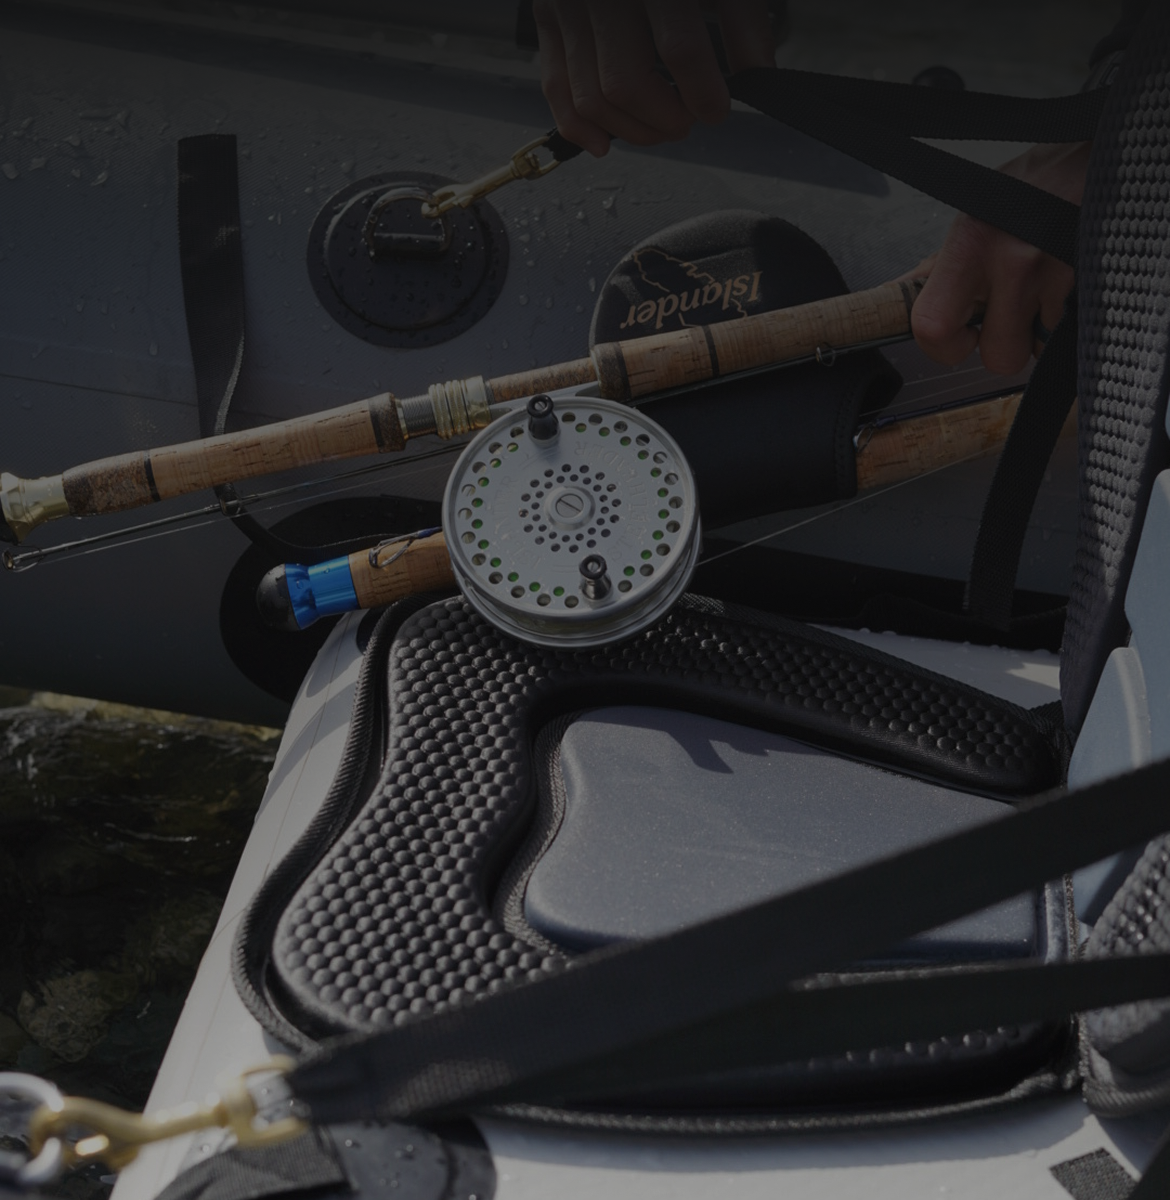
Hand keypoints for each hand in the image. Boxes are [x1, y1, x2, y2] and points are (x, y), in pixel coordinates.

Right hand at [534, 0, 776, 156]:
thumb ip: (743, 18)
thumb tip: (755, 73)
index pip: (678, 48)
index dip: (703, 92)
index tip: (717, 110)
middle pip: (626, 83)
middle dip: (663, 119)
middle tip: (687, 121)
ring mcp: (567, 5)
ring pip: (591, 97)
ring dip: (630, 130)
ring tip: (659, 128)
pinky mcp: (547, 17)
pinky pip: (555, 87)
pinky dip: (577, 126)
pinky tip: (606, 143)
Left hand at [903, 140, 1091, 374]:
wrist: (1106, 151)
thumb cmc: (1039, 183)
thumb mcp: (978, 210)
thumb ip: (943, 263)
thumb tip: (901, 294)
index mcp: (971, 243)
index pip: (934, 328)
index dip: (944, 347)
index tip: (957, 337)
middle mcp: (1013, 262)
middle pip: (998, 357)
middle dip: (1002, 347)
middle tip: (1007, 317)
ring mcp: (1060, 274)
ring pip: (1039, 351)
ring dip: (1039, 333)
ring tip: (1044, 292)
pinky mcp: (1099, 282)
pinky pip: (1075, 333)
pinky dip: (1071, 320)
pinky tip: (1070, 286)